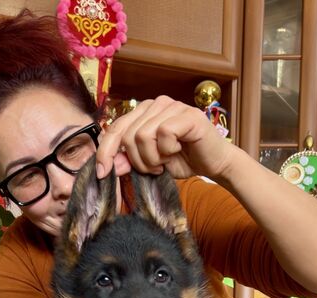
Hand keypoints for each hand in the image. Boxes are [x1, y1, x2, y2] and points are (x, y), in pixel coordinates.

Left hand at [96, 95, 231, 180]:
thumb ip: (130, 161)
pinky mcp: (186, 114)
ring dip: (152, 157)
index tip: (102, 174)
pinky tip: (177, 151)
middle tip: (154, 168)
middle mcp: (155, 105)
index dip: (105, 152)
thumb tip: (109, 165)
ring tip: (165, 162)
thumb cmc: (183, 161)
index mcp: (142, 113)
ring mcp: (171, 106)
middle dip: (137, 161)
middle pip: (127, 135)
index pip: (114, 128)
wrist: (214, 163)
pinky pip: (163, 133)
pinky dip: (167, 150)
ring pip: (142, 135)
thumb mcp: (150, 164)